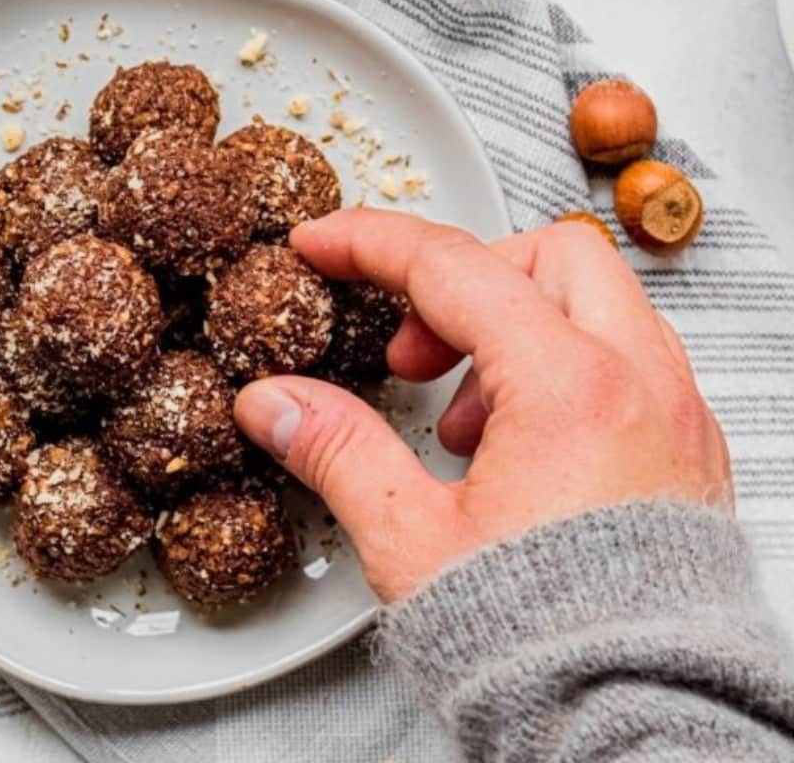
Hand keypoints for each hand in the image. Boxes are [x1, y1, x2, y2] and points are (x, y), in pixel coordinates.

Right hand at [233, 209, 731, 601]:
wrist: (634, 722)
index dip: (370, 245)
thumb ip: (336, 450)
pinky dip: (561, 369)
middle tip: (409, 352)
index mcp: (569, 387)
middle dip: (462, 282)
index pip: (453, 267)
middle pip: (545, 258)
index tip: (322, 247)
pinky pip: (626, 362)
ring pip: (595, 305)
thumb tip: (274, 402)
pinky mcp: (687, 452)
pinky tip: (514, 446)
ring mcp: (675, 415)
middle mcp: (640, 383)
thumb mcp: (411, 538)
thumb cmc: (544, 643)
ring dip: (513, 329)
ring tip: (459, 420)